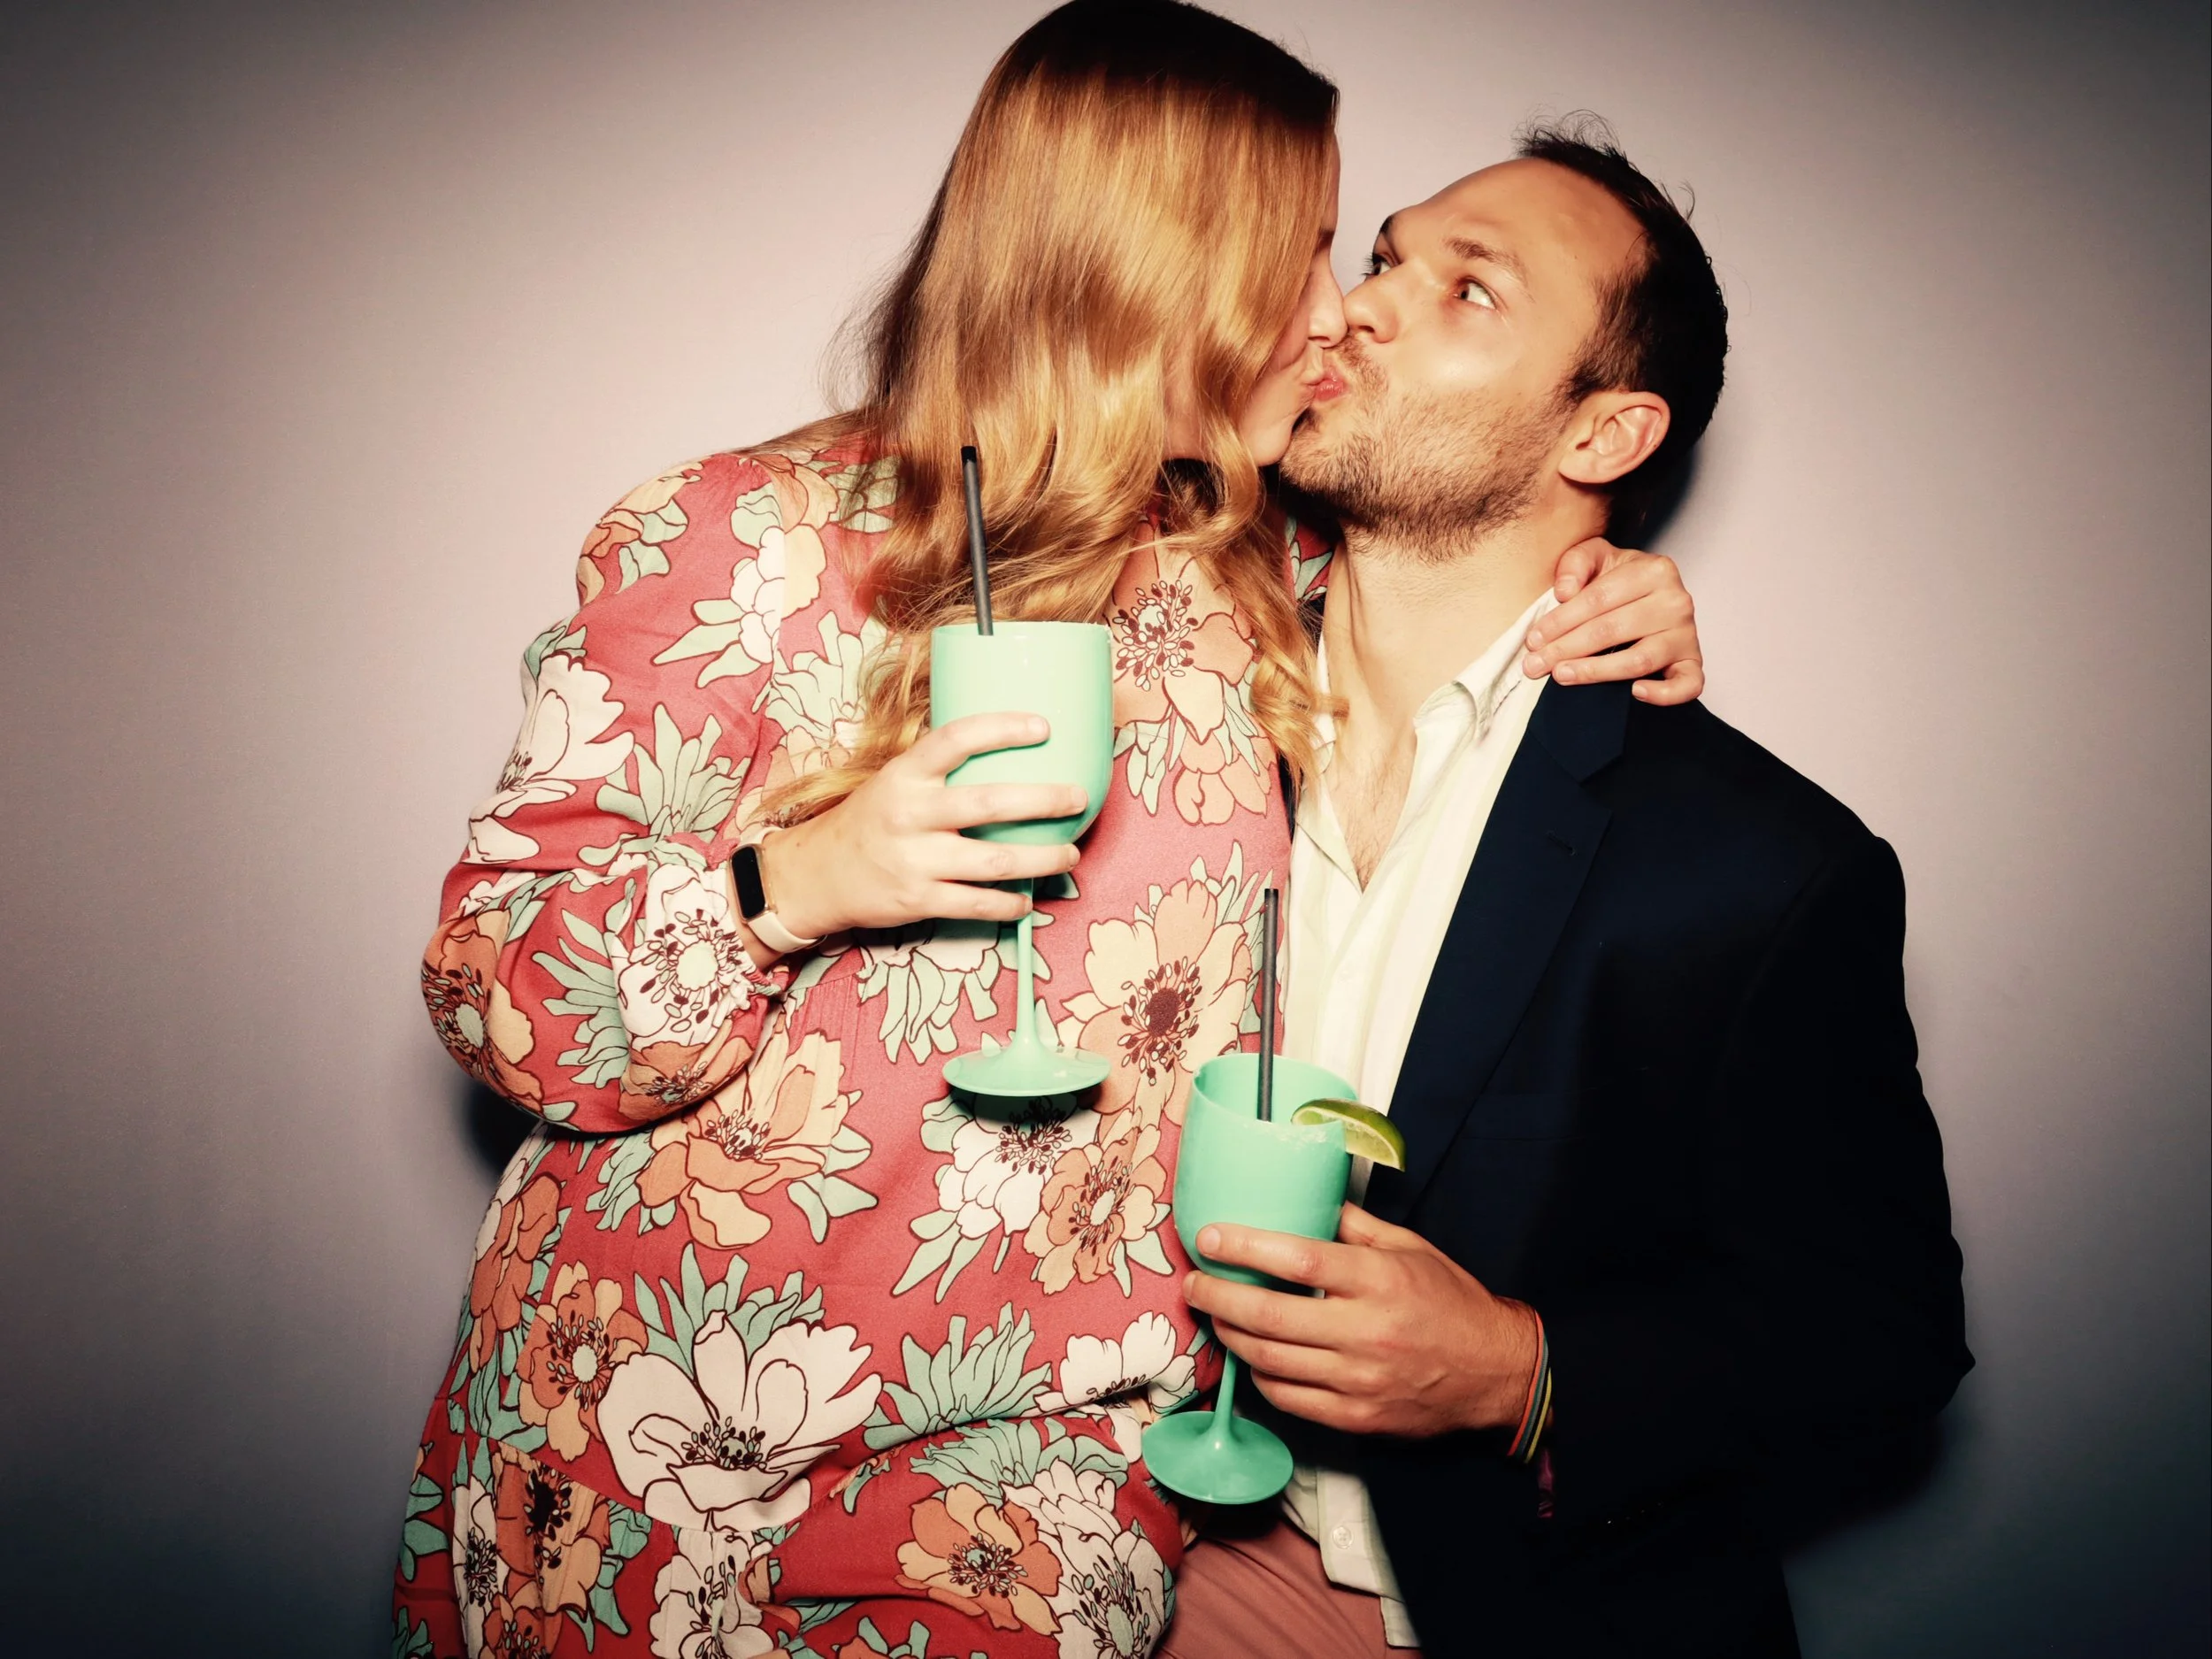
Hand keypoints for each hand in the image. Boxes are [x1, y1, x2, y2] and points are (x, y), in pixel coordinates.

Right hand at [759, 712, 1086, 944]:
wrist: (817, 874)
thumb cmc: (871, 821)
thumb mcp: (894, 781)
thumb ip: (940, 769)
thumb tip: (1008, 751)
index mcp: (904, 774)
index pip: (955, 738)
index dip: (1002, 728)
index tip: (1044, 726)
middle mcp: (909, 813)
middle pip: (989, 802)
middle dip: (1044, 800)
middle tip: (1079, 797)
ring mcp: (914, 859)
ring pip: (994, 860)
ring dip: (1042, 859)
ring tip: (1070, 854)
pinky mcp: (918, 899)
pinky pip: (977, 902)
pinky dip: (1010, 903)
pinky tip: (1027, 900)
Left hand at [1183, 1203, 1538, 1437]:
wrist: (1496, 1375)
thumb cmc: (1451, 1303)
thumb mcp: (1411, 1249)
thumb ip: (1356, 1225)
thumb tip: (1309, 1196)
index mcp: (1379, 1281)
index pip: (1297, 1259)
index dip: (1244, 1248)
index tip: (1209, 1237)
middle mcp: (1365, 1332)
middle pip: (1269, 1316)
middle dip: (1217, 1297)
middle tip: (1194, 1282)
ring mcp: (1358, 1381)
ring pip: (1270, 1361)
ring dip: (1231, 1337)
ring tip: (1214, 1316)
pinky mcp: (1355, 1418)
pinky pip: (1288, 1399)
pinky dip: (1261, 1375)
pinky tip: (1253, 1355)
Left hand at [1525, 537, 1703, 704]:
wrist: (1650, 594)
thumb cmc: (1618, 579)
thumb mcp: (1596, 557)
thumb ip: (1576, 563)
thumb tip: (1564, 592)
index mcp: (1654, 570)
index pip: (1598, 599)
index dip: (1560, 621)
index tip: (1533, 639)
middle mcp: (1676, 601)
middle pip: (1613, 630)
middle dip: (1567, 649)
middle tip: (1535, 665)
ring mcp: (1687, 634)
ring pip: (1639, 659)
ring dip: (1596, 672)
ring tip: (1562, 676)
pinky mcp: (1692, 662)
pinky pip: (1687, 685)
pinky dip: (1664, 694)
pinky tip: (1634, 693)